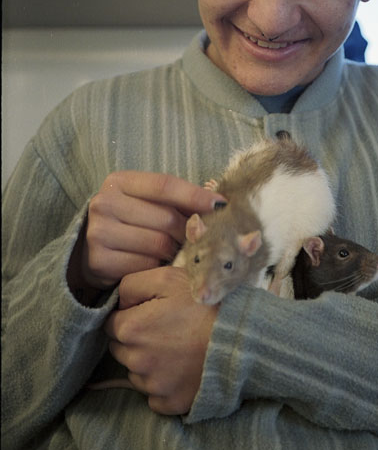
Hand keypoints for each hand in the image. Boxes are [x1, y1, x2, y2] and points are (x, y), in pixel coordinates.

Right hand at [74, 170, 225, 290]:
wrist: (86, 251)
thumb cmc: (128, 221)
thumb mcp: (146, 202)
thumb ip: (176, 200)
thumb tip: (219, 204)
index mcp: (119, 181)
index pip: (165, 185)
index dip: (195, 195)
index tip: (220, 205)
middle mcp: (105, 203)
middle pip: (166, 218)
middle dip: (187, 230)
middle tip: (195, 237)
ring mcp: (99, 232)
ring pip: (159, 244)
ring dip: (173, 251)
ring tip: (173, 251)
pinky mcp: (100, 260)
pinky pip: (145, 266)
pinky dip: (156, 267)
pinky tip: (155, 264)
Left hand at [104, 265, 218, 414]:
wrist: (243, 338)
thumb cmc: (206, 305)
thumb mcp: (168, 278)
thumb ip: (132, 284)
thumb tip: (118, 301)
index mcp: (131, 329)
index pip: (111, 323)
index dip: (130, 315)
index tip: (152, 312)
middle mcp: (136, 362)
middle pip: (121, 349)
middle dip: (137, 339)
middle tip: (167, 328)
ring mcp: (153, 386)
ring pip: (136, 373)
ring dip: (148, 362)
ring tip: (178, 347)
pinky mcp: (170, 403)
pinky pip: (155, 395)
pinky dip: (164, 384)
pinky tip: (183, 368)